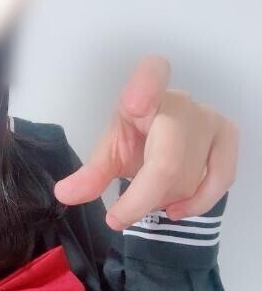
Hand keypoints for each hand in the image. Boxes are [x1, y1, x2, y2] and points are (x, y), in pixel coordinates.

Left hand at [54, 56, 238, 230]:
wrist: (164, 136)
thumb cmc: (135, 139)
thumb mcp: (109, 154)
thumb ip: (90, 175)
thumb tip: (64, 195)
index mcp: (142, 95)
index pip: (151, 73)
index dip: (146, 86)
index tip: (135, 103)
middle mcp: (180, 102)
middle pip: (167, 161)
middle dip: (141, 198)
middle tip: (118, 217)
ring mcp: (208, 118)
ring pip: (189, 177)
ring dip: (163, 202)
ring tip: (147, 198)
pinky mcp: (227, 136)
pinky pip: (220, 179)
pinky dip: (198, 202)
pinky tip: (177, 211)